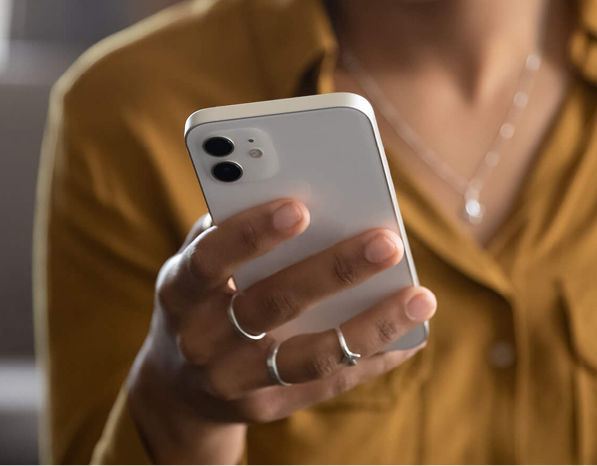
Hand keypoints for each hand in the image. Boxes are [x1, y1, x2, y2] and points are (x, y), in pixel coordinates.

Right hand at [126, 198, 435, 464]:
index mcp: (179, 290)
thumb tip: (306, 189)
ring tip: (420, 297)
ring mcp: (232, 380)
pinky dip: (371, 358)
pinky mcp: (265, 407)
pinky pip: (326, 383)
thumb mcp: (199, 260)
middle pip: (272, 304)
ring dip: (369, 326)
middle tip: (387, 241)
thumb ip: (233, 224)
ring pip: (307, 357)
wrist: (177, 385)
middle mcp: (200, 340)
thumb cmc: (204, 294)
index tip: (301, 206)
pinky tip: (411, 334)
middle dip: (333, 270)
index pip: (211, 259)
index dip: (252, 234)